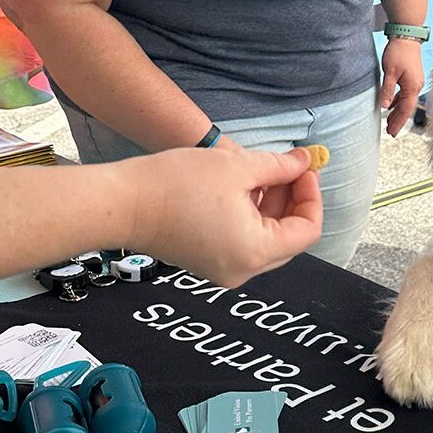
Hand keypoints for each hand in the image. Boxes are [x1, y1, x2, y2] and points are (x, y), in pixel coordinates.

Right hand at [128, 147, 322, 286]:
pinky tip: (244, 188)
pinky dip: (252, 216)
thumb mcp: (237, 166)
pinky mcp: (207, 262)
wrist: (120, 204)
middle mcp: (243, 270)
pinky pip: (244, 241)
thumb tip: (304, 162)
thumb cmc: (177, 184)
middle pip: (290, 238)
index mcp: (256, 252)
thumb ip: (279, 167)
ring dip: (273, 206)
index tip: (304, 168)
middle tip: (289, 168)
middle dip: (294, 200)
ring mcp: (223, 270)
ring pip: (267, 239)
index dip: (311, 196)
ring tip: (265, 173)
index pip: (308, 231)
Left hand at [380, 38, 423, 136]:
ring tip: (389, 121)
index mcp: (413, 87)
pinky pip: (406, 93)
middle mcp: (417, 86)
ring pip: (406, 101)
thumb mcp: (390, 72)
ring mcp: (415, 81)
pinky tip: (392, 104)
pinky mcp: (412, 76)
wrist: (407, 35)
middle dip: (399, 120)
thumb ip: (388, 90)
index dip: (398, 122)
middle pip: (407, 107)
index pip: (405, 109)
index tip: (391, 132)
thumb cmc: (398, 52)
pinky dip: (399, 101)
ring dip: (398, 111)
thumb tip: (385, 106)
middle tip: (390, 131)